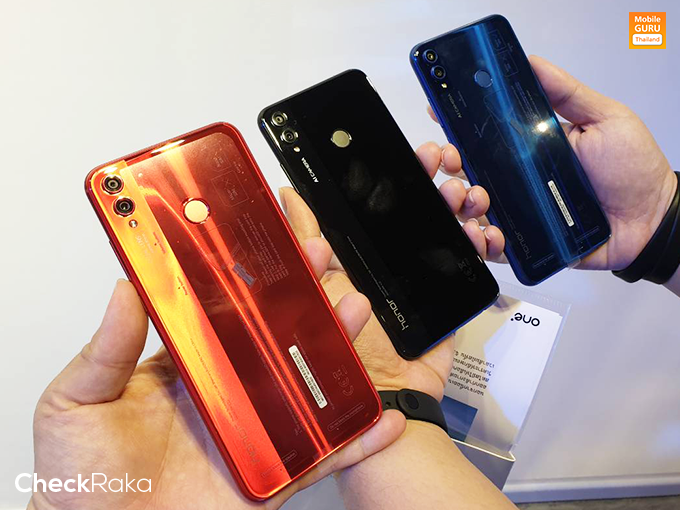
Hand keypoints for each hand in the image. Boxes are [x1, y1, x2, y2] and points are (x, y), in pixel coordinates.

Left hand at [30, 280, 403, 509]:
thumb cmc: (79, 477)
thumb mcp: (77, 399)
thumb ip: (107, 347)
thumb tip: (127, 286)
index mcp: (186, 368)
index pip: (226, 314)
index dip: (249, 279)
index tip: (267, 244)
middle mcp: (226, 394)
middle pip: (275, 340)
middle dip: (303, 299)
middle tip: (321, 263)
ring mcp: (252, 432)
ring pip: (305, 386)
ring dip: (336, 352)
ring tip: (353, 314)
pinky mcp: (269, 474)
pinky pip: (319, 457)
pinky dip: (354, 442)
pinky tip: (378, 419)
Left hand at [280, 143, 503, 399]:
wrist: (393, 390)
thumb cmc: (352, 343)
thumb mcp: (320, 287)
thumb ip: (306, 240)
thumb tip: (285, 194)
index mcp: (362, 245)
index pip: (383, 195)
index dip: (401, 169)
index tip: (418, 152)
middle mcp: (393, 251)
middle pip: (421, 200)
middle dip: (437, 176)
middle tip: (445, 162)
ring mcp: (426, 266)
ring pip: (451, 220)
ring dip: (464, 200)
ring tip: (464, 199)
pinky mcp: (452, 285)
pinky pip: (473, 254)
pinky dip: (484, 238)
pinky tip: (483, 234)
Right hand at [430, 56, 675, 270]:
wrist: (652, 218)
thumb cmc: (631, 169)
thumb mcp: (604, 118)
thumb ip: (567, 92)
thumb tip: (531, 61)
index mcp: (525, 148)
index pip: (478, 137)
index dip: (453, 129)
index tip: (439, 117)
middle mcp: (514, 180)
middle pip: (462, 174)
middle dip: (443, 167)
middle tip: (452, 161)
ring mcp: (517, 213)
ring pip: (468, 211)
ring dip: (458, 204)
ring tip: (474, 199)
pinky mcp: (525, 243)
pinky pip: (490, 247)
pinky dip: (480, 242)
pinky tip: (488, 234)